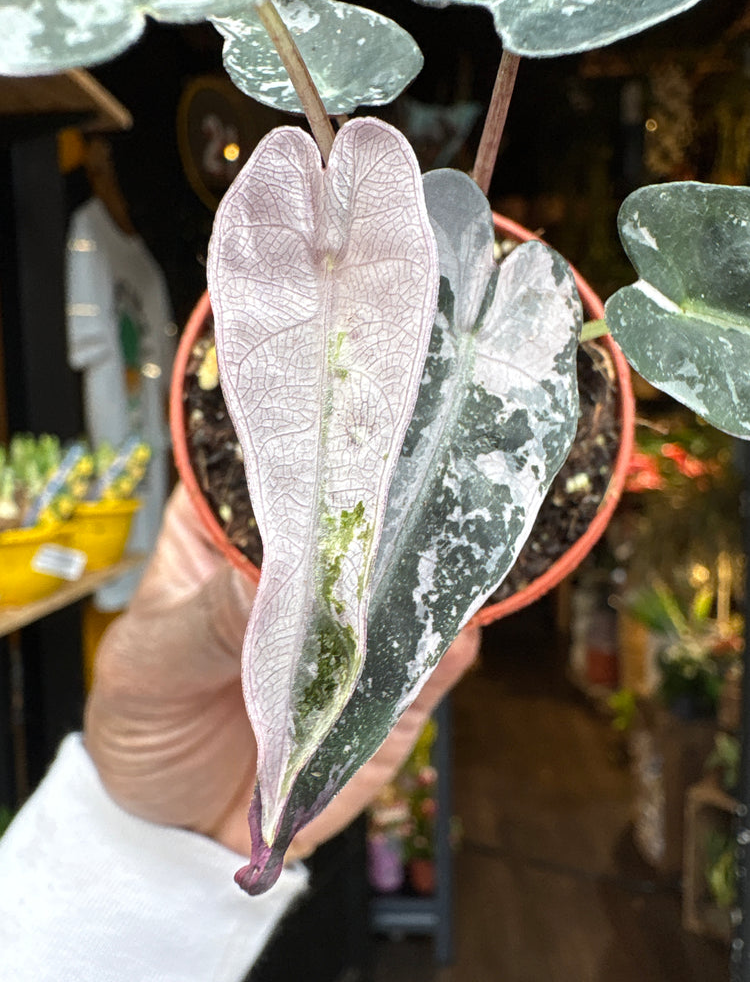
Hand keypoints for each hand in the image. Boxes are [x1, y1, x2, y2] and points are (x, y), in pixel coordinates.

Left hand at [85, 483, 479, 858]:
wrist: (173, 821)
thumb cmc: (144, 718)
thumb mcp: (153, 663)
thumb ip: (211, 618)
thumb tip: (271, 574)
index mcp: (229, 531)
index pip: (278, 473)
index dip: (311, 459)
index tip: (345, 451)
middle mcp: (301, 568)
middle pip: (355, 520)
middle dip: (386, 511)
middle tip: (411, 501)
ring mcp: (351, 626)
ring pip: (402, 584)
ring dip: (425, 574)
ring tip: (443, 563)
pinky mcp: (385, 688)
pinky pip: (425, 662)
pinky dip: (443, 648)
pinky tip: (454, 633)